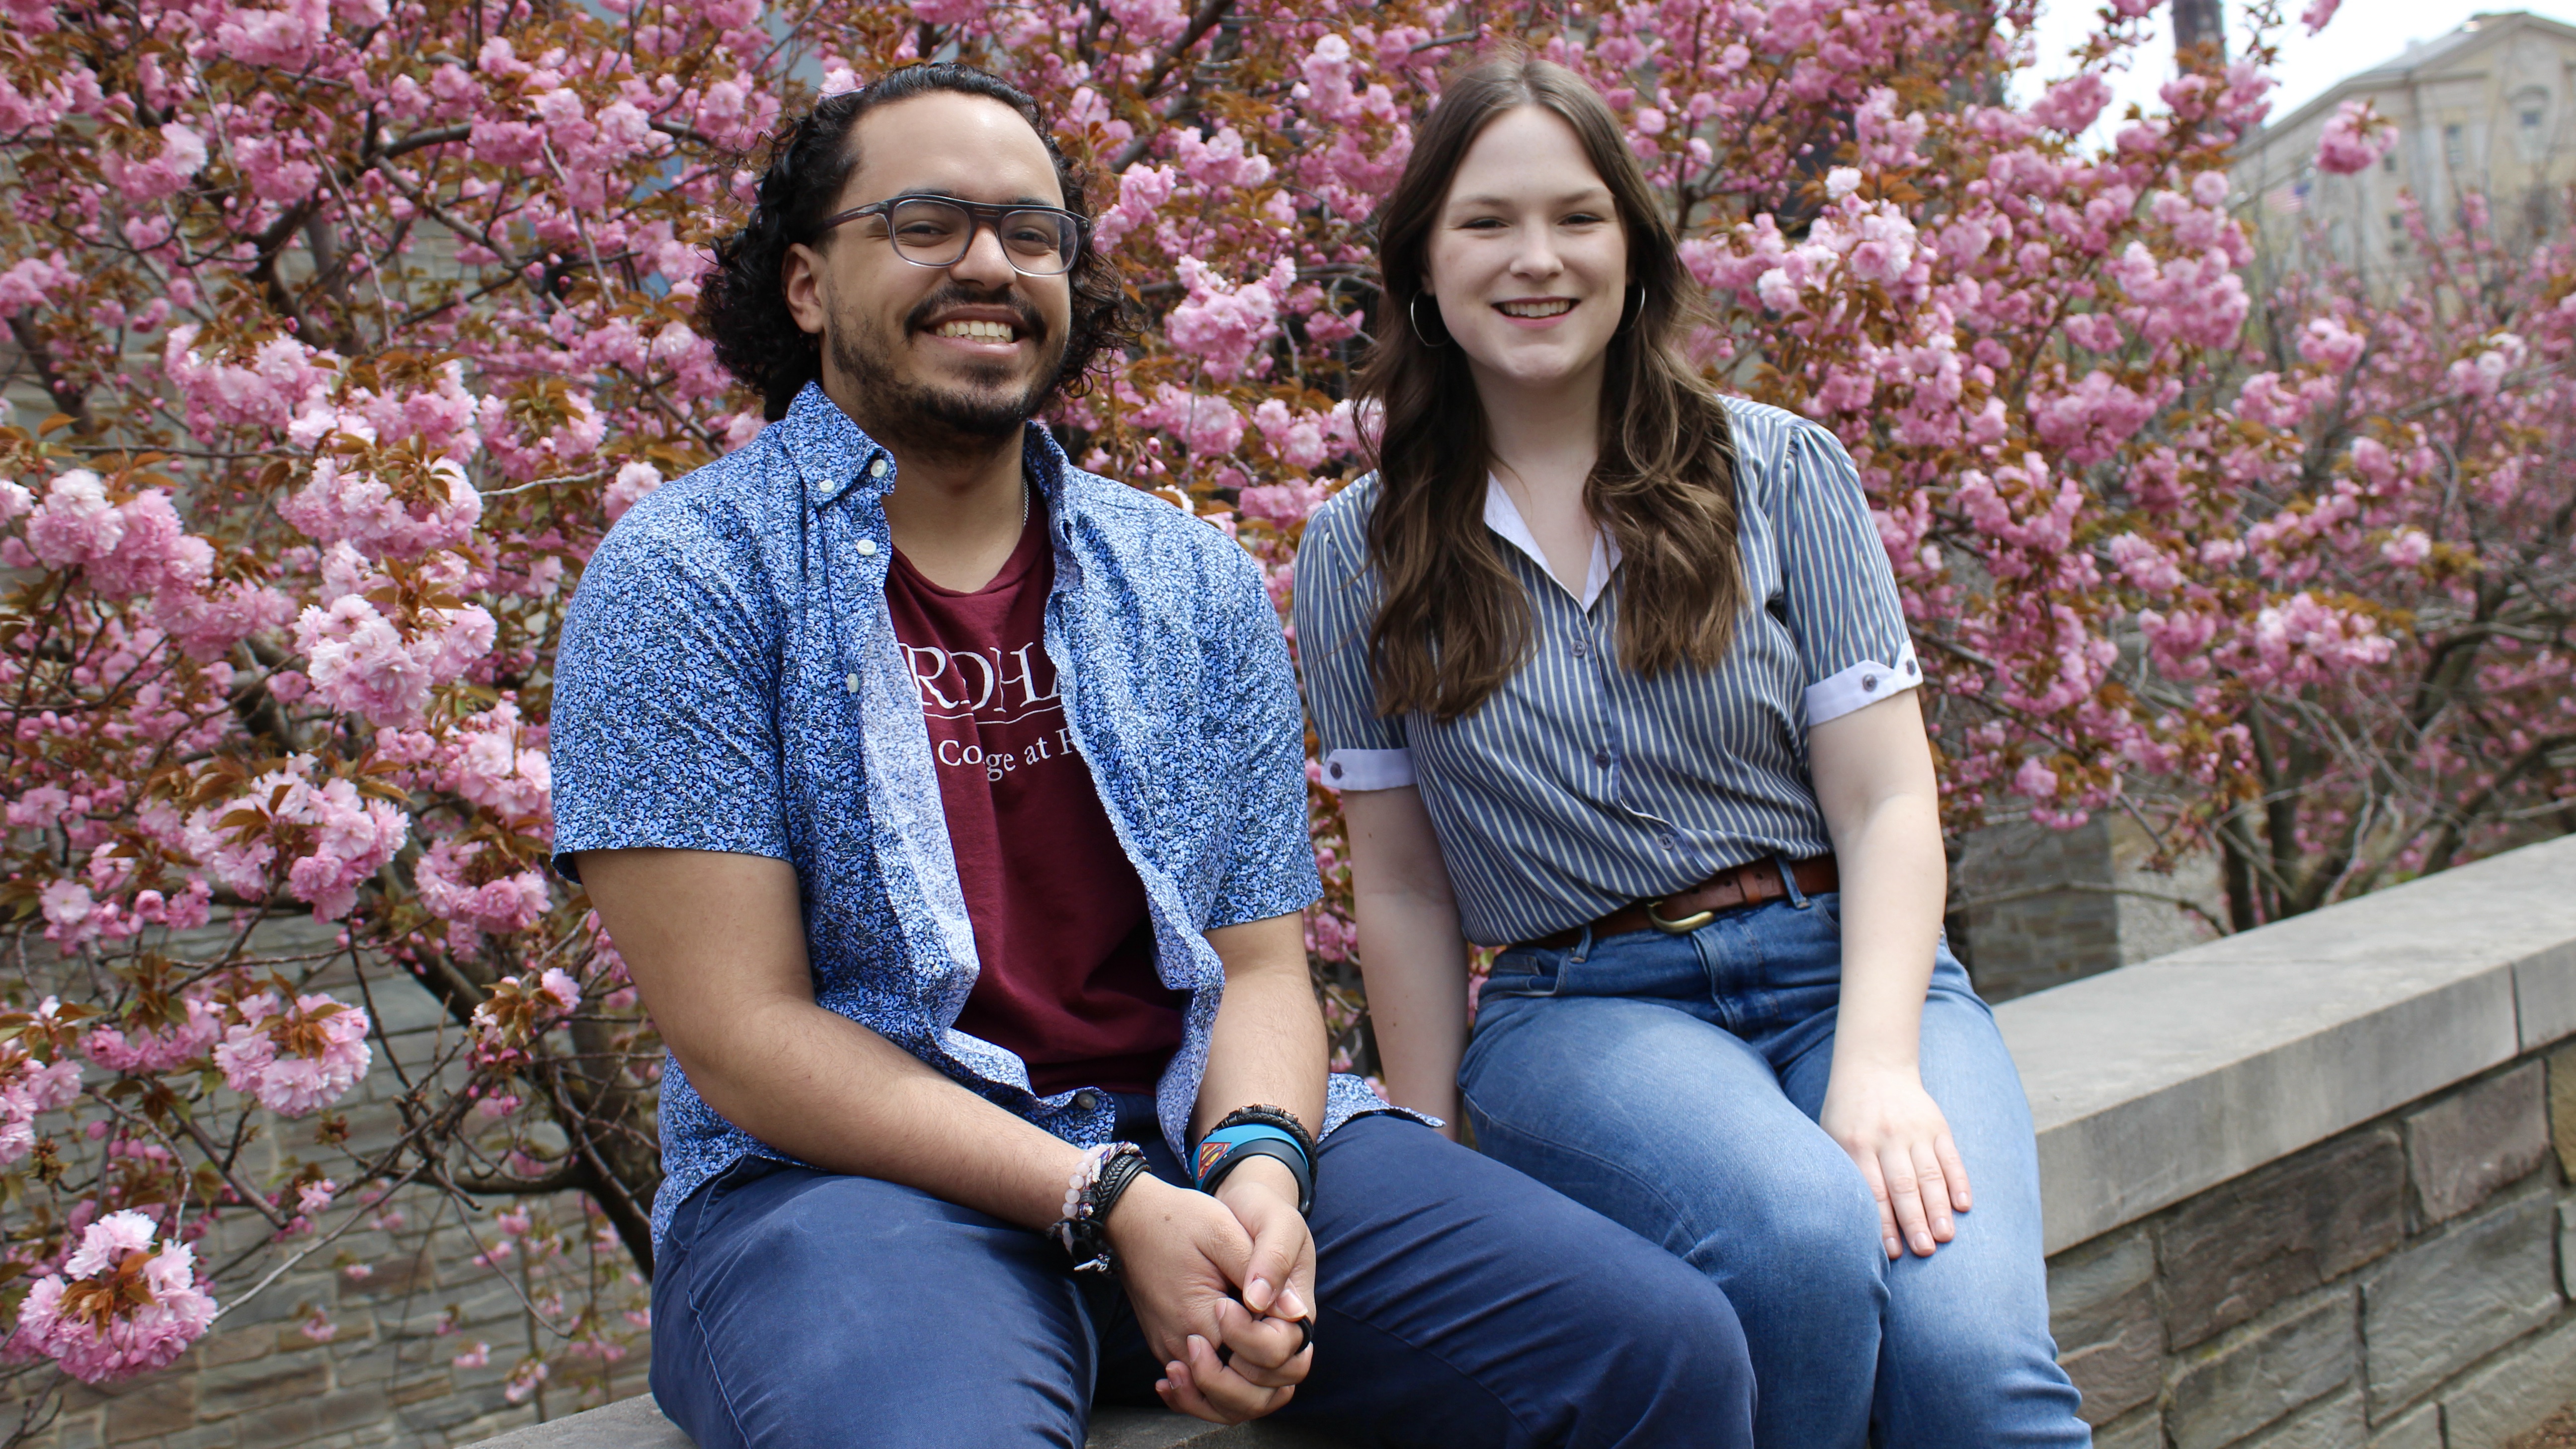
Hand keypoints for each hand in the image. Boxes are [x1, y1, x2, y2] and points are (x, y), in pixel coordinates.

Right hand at [1101, 1174, 1309, 1423]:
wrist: (1131, 1220)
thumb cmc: (1179, 1221)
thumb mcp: (1224, 1230)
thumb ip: (1261, 1270)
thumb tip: (1296, 1313)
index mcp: (1202, 1319)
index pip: (1260, 1360)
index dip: (1282, 1340)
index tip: (1276, 1304)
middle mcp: (1183, 1348)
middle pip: (1242, 1397)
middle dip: (1272, 1373)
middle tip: (1274, 1327)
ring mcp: (1171, 1353)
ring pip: (1221, 1404)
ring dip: (1251, 1388)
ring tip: (1266, 1351)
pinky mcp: (1166, 1350)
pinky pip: (1200, 1391)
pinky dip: (1225, 1389)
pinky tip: (1240, 1361)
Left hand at [1818, 1064, 1971, 1258]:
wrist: (1874, 1066)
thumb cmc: (1847, 1113)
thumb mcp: (1833, 1135)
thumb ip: (1843, 1172)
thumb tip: (1851, 1222)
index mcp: (1856, 1143)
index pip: (1873, 1190)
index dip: (1884, 1223)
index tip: (1893, 1252)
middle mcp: (1887, 1137)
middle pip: (1904, 1185)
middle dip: (1914, 1221)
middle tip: (1925, 1250)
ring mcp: (1915, 1131)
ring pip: (1930, 1174)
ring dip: (1939, 1208)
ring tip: (1945, 1236)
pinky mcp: (1937, 1125)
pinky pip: (1951, 1157)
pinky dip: (1959, 1181)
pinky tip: (1963, 1205)